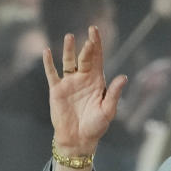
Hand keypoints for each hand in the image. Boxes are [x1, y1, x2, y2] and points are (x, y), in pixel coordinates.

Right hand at [43, 26, 127, 164]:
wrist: (78, 140)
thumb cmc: (95, 127)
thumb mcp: (108, 111)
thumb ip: (114, 94)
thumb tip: (124, 77)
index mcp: (97, 81)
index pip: (97, 58)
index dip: (97, 44)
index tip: (95, 31)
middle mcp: (83, 78)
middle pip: (84, 58)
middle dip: (87, 46)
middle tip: (89, 34)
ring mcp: (69, 83)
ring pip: (68, 62)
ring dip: (69, 50)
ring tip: (70, 37)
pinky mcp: (57, 90)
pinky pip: (52, 73)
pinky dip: (49, 63)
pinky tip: (47, 51)